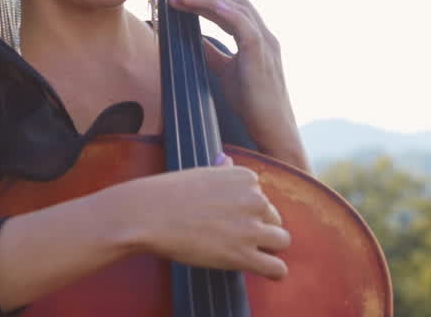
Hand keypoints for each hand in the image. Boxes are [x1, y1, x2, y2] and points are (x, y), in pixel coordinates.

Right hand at [114, 160, 289, 279]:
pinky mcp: (243, 255)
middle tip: (232, 237)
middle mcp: (254, 199)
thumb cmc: (168, 194)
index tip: (227, 218)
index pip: (263, 198)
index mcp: (246, 178)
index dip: (247, 212)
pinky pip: (277, 268)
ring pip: (282, 241)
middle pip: (274, 219)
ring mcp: (250, 227)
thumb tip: (226, 159)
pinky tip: (263, 270)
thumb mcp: (200, 173)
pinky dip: (273, 271)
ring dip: (268, 247)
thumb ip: (221, 170)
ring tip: (246, 252)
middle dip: (259, 228)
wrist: (148, 215)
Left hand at [167, 0, 307, 169]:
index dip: (208, 0)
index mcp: (258, 38)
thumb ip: (212, 54)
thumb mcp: (226, 72)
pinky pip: (243, 26)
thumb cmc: (252, 103)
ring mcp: (265, 44)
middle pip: (236, 1)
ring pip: (237, 8)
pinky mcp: (260, 55)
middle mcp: (264, 36)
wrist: (272, 129)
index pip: (233, 8)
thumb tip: (192, 40)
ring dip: (207, 0)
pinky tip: (207, 5)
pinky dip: (225, 12)